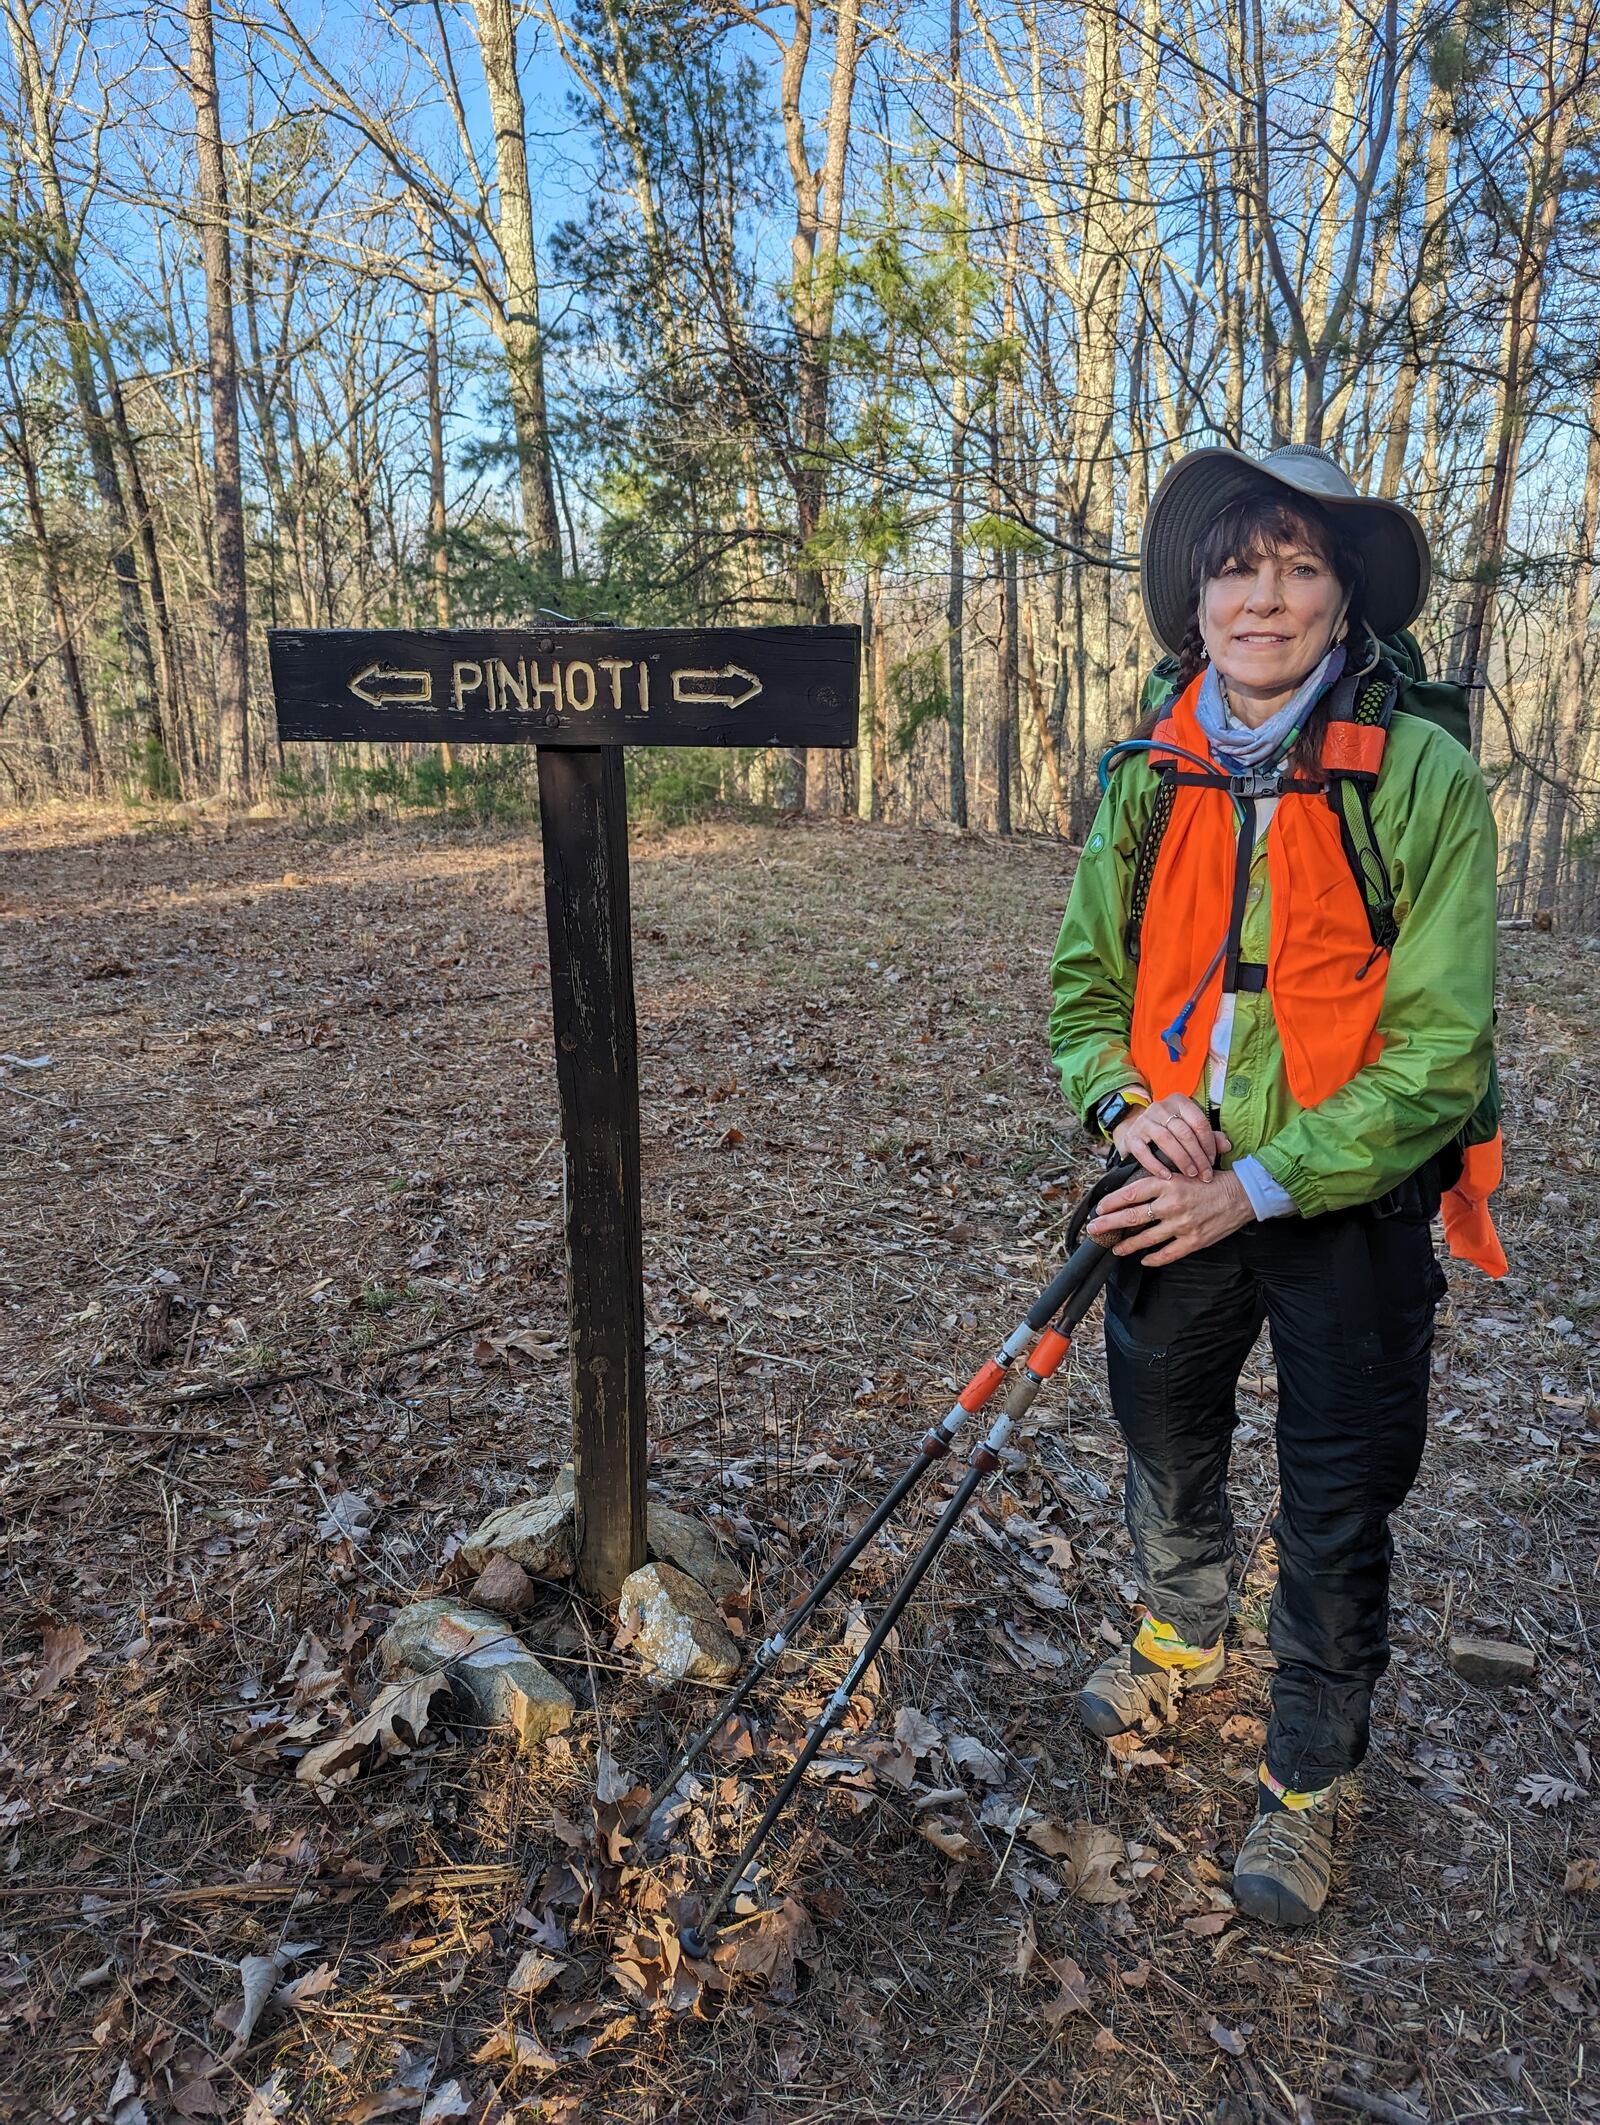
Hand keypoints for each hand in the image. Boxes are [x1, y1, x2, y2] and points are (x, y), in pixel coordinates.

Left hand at [1088, 1168, 1254, 1266]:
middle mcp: (1172, 1203)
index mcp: (1168, 1183)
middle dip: (1109, 1224)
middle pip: (1132, 1216)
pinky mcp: (1193, 1241)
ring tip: (1115, 1249)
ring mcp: (1182, 1224)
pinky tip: (1144, 1260)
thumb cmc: (1210, 1181)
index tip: (1099, 1209)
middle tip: (1093, 1229)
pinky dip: (1153, 1259)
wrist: (1242, 1194)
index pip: (1131, 1193)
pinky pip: (1167, 1254)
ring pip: (1146, 1238)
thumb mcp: (1182, 1172)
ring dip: (1127, 1245)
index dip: (1111, 1202)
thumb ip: (1160, 1180)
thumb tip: (1133, 1190)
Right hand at [1111, 1093, 1230, 1182]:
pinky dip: (1156, 1166)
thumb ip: (1210, 1136)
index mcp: (1179, 1102)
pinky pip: (1144, 1152)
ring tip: (1191, 1174)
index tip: (1212, 1161)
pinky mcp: (1132, 1136)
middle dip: (1197, 1156)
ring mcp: (1144, 1121)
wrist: (1136, 1131)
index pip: (1199, 1122)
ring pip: (1166, 1139)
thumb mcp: (1190, 1129)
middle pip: (1184, 1132)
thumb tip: (1227, 1146)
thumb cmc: (1170, 1132)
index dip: (1208, 1144)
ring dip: (1181, 1160)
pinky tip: (1167, 1176)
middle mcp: (1160, 1107)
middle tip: (1205, 1174)